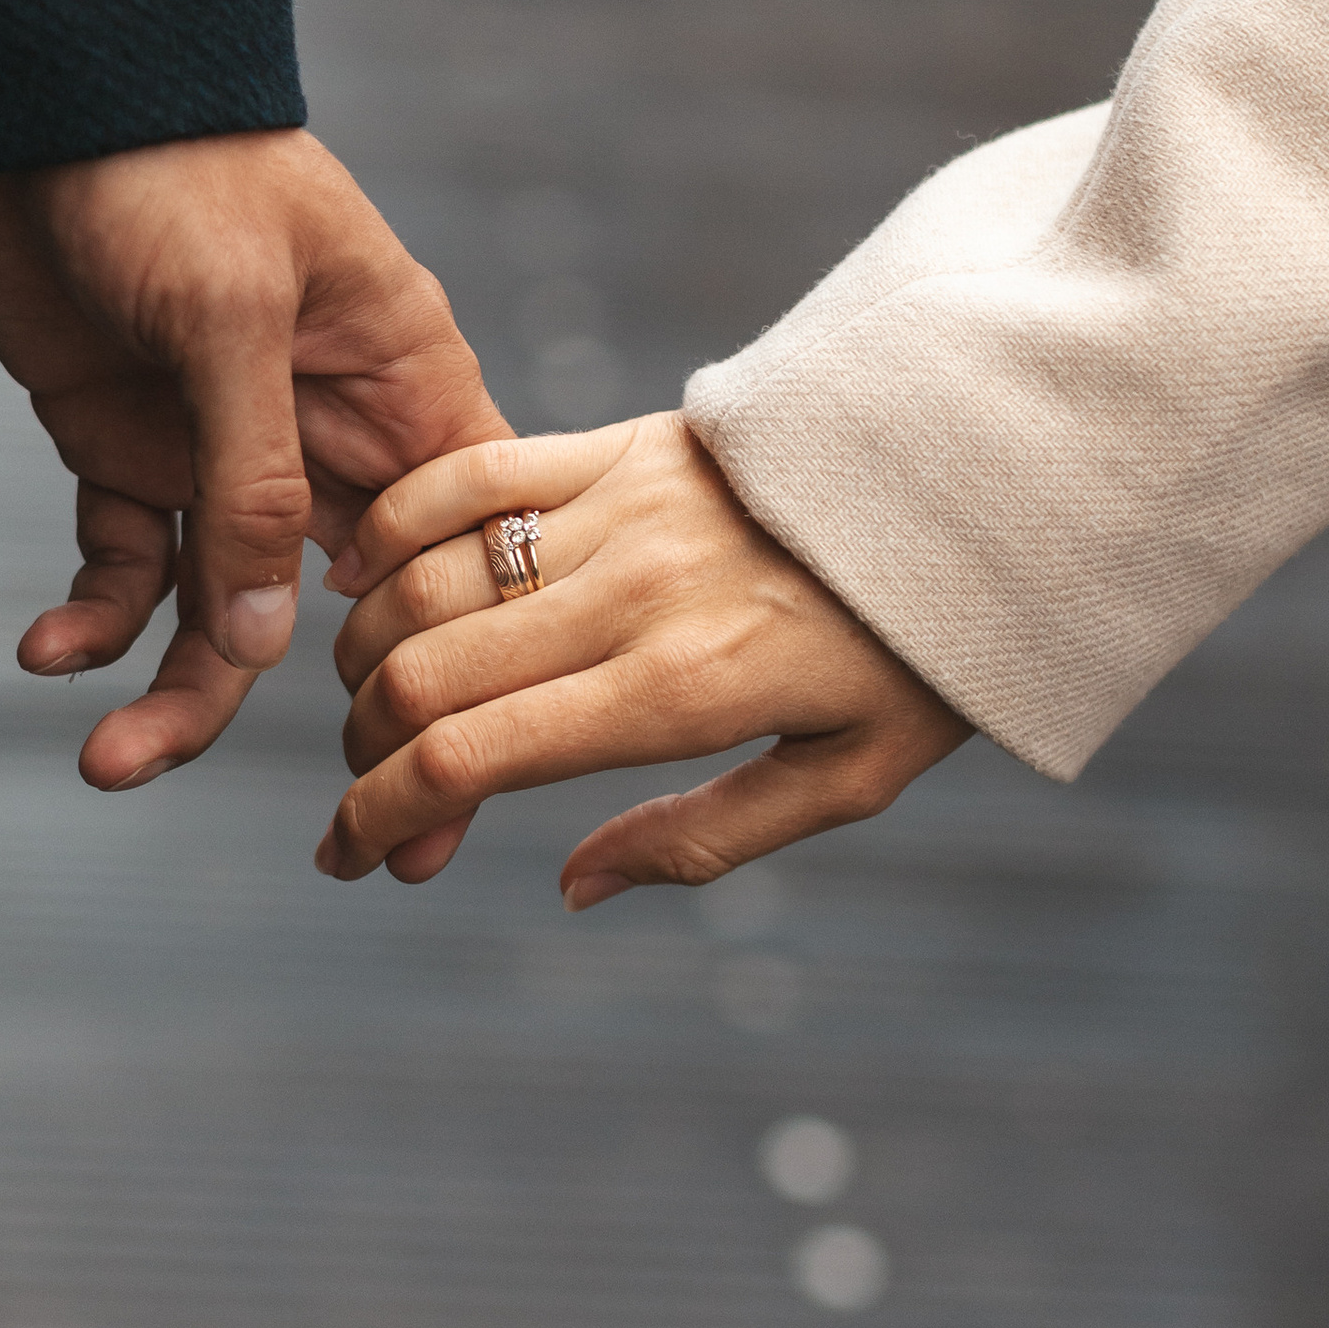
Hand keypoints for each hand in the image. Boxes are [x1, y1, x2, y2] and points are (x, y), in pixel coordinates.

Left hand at [0, 129, 506, 790]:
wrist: (15, 86)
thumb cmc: (159, 158)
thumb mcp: (226, 314)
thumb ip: (253, 481)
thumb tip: (263, 645)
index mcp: (401, 376)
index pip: (465, 543)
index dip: (467, 667)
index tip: (459, 795)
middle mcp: (326, 420)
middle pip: (353, 603)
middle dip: (341, 722)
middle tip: (353, 855)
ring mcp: (223, 436)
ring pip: (225, 603)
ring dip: (173, 686)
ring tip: (108, 765)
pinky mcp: (123, 437)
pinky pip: (126, 559)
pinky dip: (93, 613)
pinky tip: (49, 654)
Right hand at [316, 410, 966, 899]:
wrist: (981, 480)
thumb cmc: (919, 651)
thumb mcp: (846, 779)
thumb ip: (701, 841)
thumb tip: (570, 885)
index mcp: (680, 691)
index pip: (472, 760)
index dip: (379, 817)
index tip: (347, 858)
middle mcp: (630, 594)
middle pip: (423, 677)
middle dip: (360, 753)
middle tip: (362, 793)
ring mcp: (615, 507)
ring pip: (423, 582)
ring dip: (365, 654)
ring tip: (370, 707)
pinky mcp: (615, 442)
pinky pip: (463, 476)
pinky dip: (392, 532)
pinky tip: (368, 582)